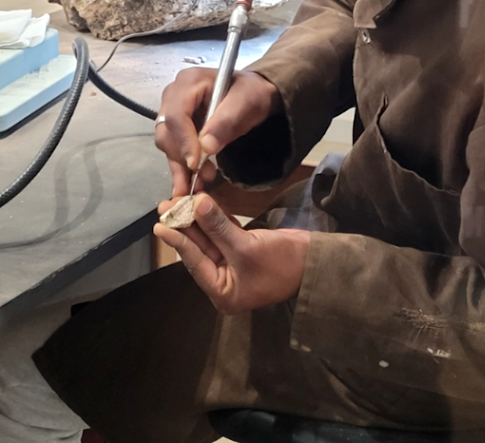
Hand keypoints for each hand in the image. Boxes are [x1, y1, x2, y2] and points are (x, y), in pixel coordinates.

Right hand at [154, 68, 281, 197]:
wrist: (253, 95)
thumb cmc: (250, 93)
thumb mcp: (245, 103)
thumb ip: (226, 122)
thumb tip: (206, 147)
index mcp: (188, 82)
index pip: (176, 114)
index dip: (184, 141)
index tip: (196, 163)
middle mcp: (174, 95)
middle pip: (166, 131)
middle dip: (182, 156)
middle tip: (203, 176)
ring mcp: (172, 111)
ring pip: (167, 143)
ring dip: (181, 165)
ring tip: (201, 182)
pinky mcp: (177, 128)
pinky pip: (173, 149)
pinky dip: (181, 167)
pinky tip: (190, 183)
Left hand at [154, 194, 309, 313]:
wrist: (318, 262)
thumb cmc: (282, 263)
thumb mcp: (247, 247)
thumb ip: (219, 227)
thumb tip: (196, 204)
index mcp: (223, 292)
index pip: (194, 262)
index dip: (177, 240)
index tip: (159, 223)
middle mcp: (225, 280)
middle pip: (200, 249)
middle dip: (185, 226)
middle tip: (167, 204)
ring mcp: (234, 264)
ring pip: (210, 238)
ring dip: (198, 219)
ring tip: (179, 199)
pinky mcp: (244, 248)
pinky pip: (224, 232)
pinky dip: (215, 218)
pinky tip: (203, 202)